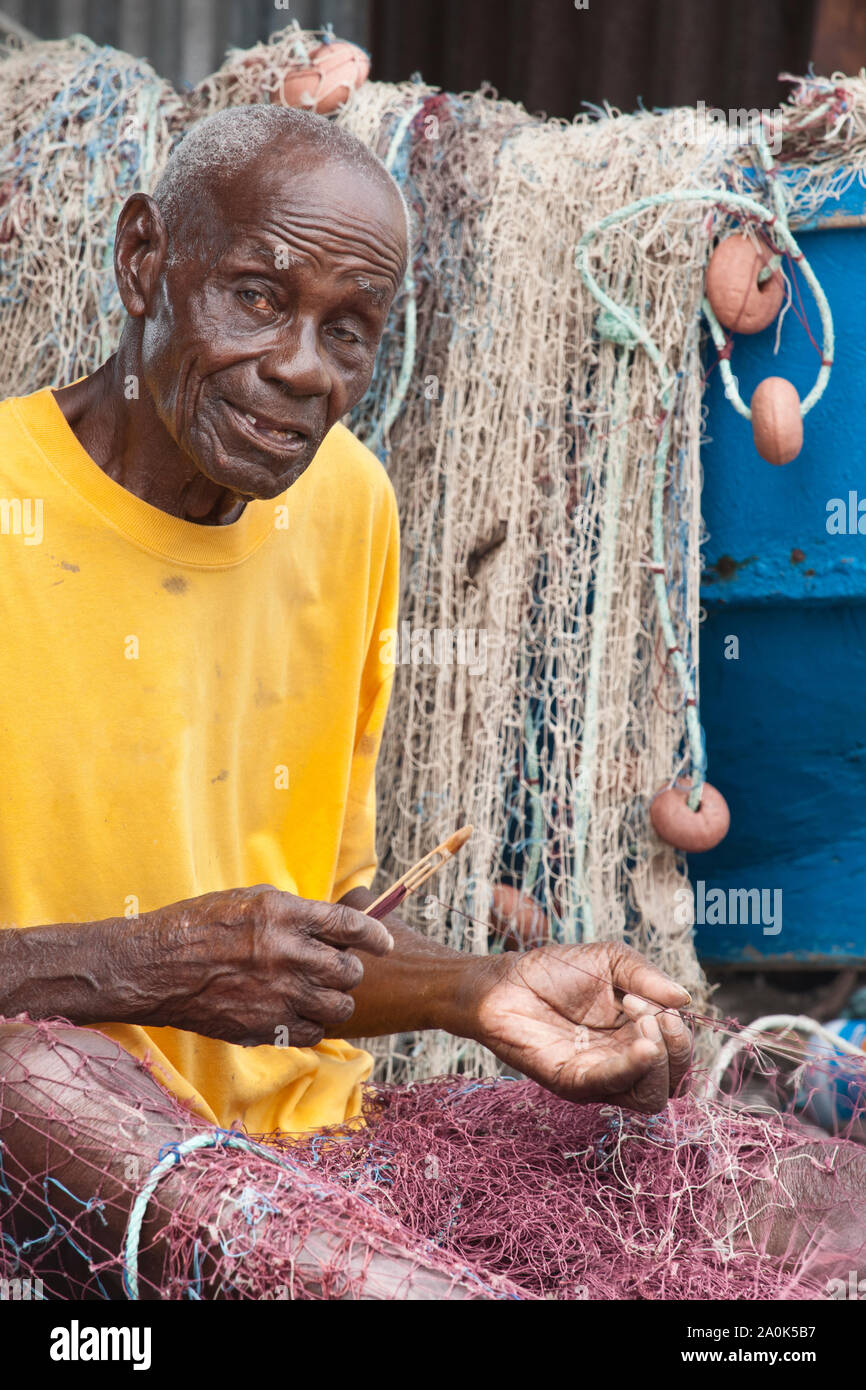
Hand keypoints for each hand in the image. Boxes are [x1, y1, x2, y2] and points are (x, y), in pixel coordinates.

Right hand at [126, 885, 392, 1046]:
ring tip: (322, 995)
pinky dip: (312, 1025)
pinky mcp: (264, 1026)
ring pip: (338, 1007)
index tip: (384, 943)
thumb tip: (328, 927)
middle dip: (349, 971)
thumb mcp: (249, 901)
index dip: (373, 934)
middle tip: (338, 970)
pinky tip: (298, 1014)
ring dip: (336, 1001)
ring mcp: (277, 993)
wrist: (156, 967)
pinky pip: (311, 1032)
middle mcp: (286, 953)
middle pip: (349, 970)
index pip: (348, 924)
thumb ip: (293, 915)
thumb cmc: (199, 926)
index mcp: (283, 914)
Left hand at [467, 942, 692, 1113]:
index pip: (678, 1059)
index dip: (679, 1034)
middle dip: (677, 1049)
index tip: (651, 1000)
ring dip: (658, 1062)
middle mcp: (622, 1063)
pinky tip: (642, 1048)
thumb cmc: (555, 971)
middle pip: (673, 1084)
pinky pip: (609, 1087)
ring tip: (643, 1022)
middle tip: (651, 1013)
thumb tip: (685, 998)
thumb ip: (646, 976)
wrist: (506, 980)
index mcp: (636, 1038)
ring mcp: (598, 1077)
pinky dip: (631, 1069)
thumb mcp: (611, 960)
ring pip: (650, 1097)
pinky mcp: (571, 1081)